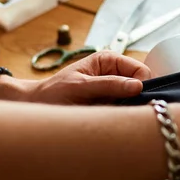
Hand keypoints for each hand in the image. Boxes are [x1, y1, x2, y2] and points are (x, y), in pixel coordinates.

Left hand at [25, 52, 151, 104]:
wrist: (38, 108)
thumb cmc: (54, 93)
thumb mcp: (81, 87)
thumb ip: (109, 85)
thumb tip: (137, 86)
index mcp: (109, 60)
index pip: (141, 70)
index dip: (142, 85)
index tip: (134, 100)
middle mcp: (114, 72)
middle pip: (141, 85)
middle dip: (136, 98)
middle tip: (122, 110)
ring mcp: (114, 90)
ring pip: (136, 99)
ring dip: (128, 109)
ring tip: (111, 115)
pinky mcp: (111, 105)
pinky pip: (126, 110)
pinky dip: (122, 116)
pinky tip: (111, 120)